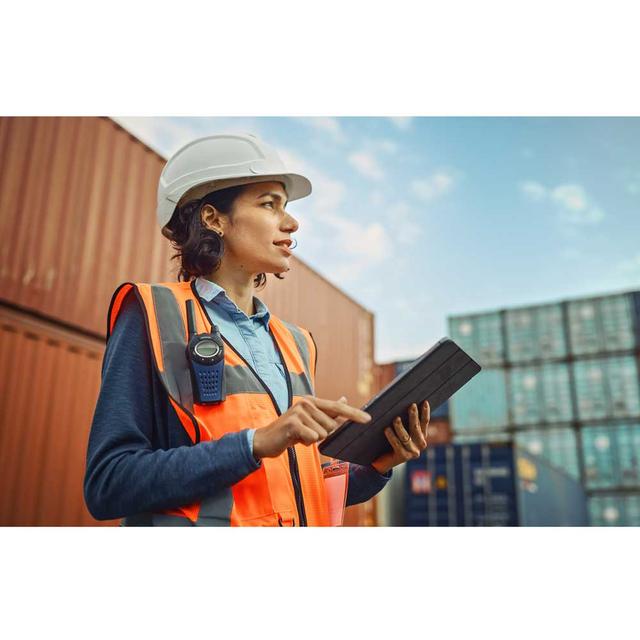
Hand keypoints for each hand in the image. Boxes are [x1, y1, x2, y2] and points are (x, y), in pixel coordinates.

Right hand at [252, 395, 370, 459]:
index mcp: (312, 401)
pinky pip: (313, 438)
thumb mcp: (310, 420)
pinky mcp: (293, 423)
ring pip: (322, 433)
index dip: (354, 413)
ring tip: (299, 436)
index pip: (338, 407)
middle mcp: (306, 403)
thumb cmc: (290, 431)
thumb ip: (327, 411)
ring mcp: (299, 412)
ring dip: (312, 440)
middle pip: (331, 425)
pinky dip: (306, 443)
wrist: (265, 440)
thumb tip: (344, 399)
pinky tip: (295, 440)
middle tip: (306, 434)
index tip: (368, 419)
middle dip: (322, 434)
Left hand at [371, 401, 429, 473]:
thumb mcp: (402, 430)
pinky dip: (392, 436)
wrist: (385, 460)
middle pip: (416, 428)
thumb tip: (402, 404)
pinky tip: (387, 429)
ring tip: (396, 419)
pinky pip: (397, 444)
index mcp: (422, 436)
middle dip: (414, 416)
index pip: (425, 422)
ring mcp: (413, 451)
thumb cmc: (393, 440)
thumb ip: (405, 420)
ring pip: (406, 437)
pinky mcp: (403, 457)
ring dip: (400, 427)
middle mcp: (420, 444)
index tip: (424, 402)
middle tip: (411, 406)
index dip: (425, 412)